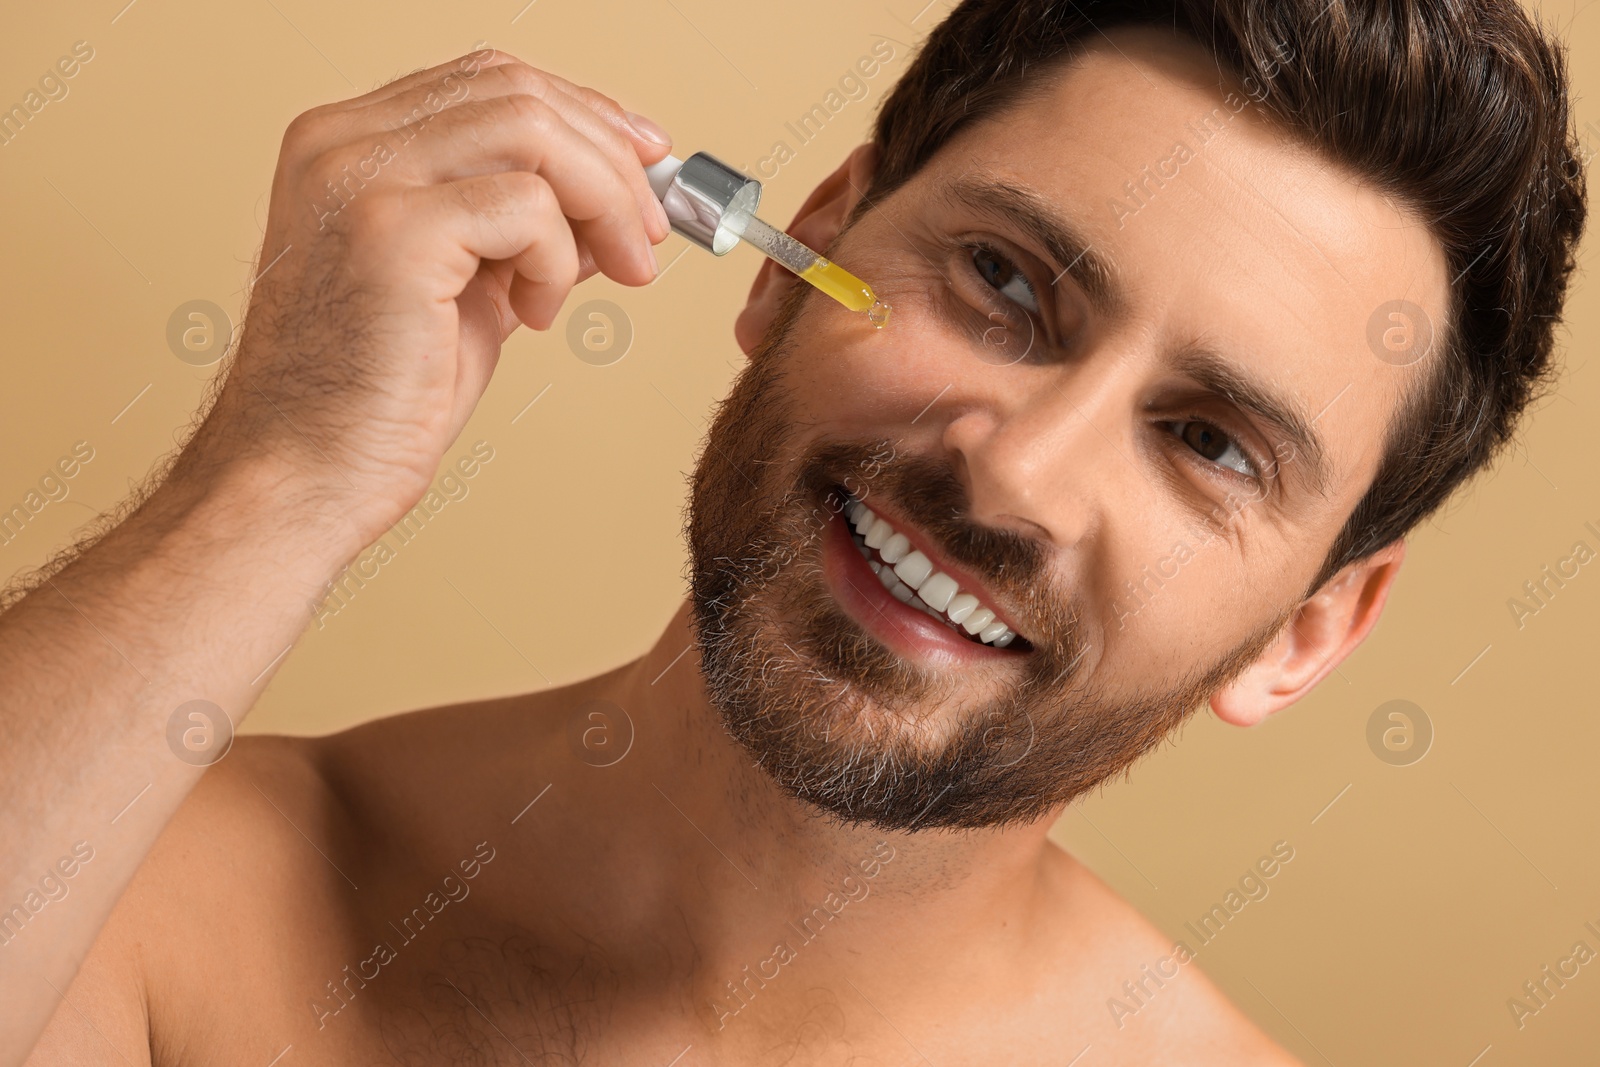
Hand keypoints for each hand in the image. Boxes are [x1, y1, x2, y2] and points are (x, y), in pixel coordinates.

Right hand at [186, 46, 672, 550]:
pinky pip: (527, 206)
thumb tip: (615, 207)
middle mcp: (342, 142)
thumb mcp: (470, 292)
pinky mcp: (392, 231)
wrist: (302, 478)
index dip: (584, 112)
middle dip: (611, 157)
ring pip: (533, 130)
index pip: (489, 81)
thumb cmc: (372, 402)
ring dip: (602, 201)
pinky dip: (558, 259)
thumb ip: (528, 236)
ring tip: (613, 272)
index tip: (645, 158)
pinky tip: (534, 314)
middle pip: (518, 90)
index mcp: (348, 144)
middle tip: (649, 233)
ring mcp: (361, 178)